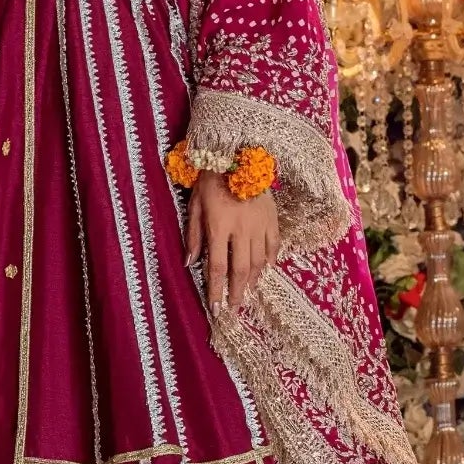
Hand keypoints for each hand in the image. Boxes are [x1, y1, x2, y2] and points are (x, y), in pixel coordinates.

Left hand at [185, 175, 278, 313]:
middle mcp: (242, 229)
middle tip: (235, 310)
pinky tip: (265, 270)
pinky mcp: (273, 217)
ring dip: (253, 280)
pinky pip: (274, 244)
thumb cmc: (209, 180)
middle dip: (237, 293)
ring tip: (247, 292)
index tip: (216, 307)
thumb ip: (193, 236)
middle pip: (241, 270)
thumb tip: (190, 263)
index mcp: (219, 227)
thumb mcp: (194, 206)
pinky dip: (270, 260)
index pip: (218, 267)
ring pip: (259, 261)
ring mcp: (260, 224)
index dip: (217, 290)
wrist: (236, 153)